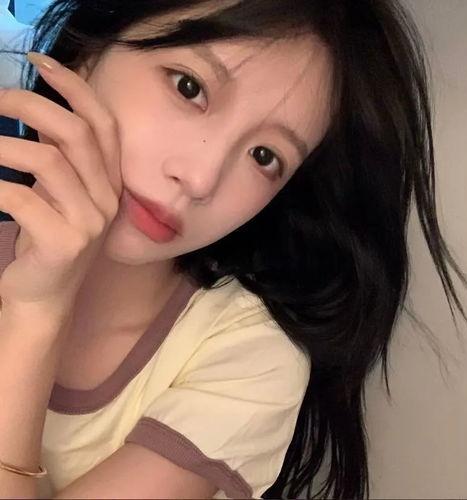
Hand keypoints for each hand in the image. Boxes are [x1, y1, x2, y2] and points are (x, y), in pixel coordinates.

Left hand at [0, 52, 122, 319]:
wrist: (44, 295)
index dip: (74, 88)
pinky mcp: (64, 243)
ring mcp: (89, 222)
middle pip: (77, 134)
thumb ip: (57, 157)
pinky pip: (20, 198)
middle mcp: (107, 199)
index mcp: (110, 183)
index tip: (39, 61)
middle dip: (30, 104)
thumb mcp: (60, 194)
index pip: (104, 125)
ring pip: (48, 161)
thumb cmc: (47, 238)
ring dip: (2, 144)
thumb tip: (29, 108)